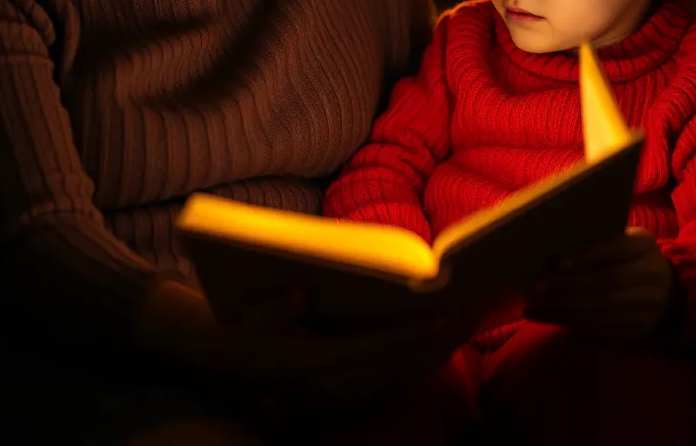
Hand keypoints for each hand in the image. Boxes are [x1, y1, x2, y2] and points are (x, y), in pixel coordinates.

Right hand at [228, 290, 466, 411]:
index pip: (372, 348)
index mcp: (311, 363)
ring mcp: (332, 399)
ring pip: (390, 382)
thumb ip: (277, 309)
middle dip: (425, 347)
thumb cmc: (246, 330)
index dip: (407, 333)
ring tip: (452, 337)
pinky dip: (405, 371)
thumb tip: (302, 294)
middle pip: (389, 368)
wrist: (234, 365)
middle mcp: (326, 387)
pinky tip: (424, 355)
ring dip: (420, 361)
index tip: (439, 318)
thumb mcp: (253, 317)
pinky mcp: (336, 401)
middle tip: (460, 322)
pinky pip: (381, 388)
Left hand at [525, 228, 674, 339]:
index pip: (615, 248)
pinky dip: (570, 322)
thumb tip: (551, 243)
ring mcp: (647, 307)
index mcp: (644, 246)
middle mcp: (650, 277)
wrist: (671, 292)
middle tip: (536, 287)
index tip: (558, 262)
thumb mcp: (626, 240)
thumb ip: (600, 239)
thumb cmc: (631, 256)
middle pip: (604, 284)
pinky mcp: (638, 329)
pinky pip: (600, 328)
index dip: (587, 255)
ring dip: (562, 309)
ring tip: (532, 306)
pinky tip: (547, 317)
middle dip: (567, 287)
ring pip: (599, 310)